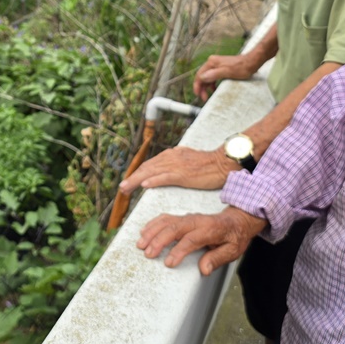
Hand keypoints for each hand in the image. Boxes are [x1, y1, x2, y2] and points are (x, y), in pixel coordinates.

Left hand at [118, 146, 237, 193]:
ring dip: (136, 181)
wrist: (223, 162)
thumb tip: (166, 167)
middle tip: (122, 189)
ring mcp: (176, 165)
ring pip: (151, 172)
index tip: (129, 182)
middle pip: (146, 168)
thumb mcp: (188, 159)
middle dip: (132, 178)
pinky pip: (165, 177)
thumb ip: (176, 162)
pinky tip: (144, 185)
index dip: (138, 173)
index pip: (150, 164)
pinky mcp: (183, 174)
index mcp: (171, 154)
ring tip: (125, 189)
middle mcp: (171, 157)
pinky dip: (153, 180)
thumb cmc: (209, 164)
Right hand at [136, 207, 266, 271]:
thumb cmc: (234, 237)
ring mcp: (188, 218)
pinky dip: (153, 224)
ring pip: (166, 221)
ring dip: (152, 232)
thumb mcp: (232, 251)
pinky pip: (165, 218)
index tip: (168, 263)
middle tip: (147, 253)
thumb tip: (204, 269)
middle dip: (159, 240)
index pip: (191, 239)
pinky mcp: (182, 218)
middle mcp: (196, 221)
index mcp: (210, 230)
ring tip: (140, 244)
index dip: (179, 251)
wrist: (236, 221)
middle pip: (174, 228)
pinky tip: (144, 232)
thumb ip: (217, 259)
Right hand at [193, 53, 258, 101]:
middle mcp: (212, 62)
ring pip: (207, 77)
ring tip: (208, 95)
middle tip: (204, 98)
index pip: (199, 75)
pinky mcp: (221, 68)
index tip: (198, 95)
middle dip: (201, 88)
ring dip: (206, 86)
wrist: (251, 62)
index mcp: (212, 63)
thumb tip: (202, 78)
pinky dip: (212, 84)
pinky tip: (215, 89)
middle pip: (202, 76)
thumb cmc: (242, 67)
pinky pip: (213, 77)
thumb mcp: (227, 72)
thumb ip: (214, 75)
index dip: (197, 86)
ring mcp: (217, 65)